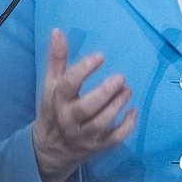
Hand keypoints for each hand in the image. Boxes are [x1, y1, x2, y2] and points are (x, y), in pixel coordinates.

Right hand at [32, 29, 136, 181]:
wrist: (49, 150)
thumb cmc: (53, 110)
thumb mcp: (50, 86)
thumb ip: (56, 60)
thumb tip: (57, 32)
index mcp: (57, 101)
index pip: (68, 85)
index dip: (84, 70)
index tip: (100, 57)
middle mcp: (69, 119)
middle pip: (86, 108)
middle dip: (104, 93)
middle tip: (121, 78)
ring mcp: (83, 135)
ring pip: (100, 123)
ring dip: (116, 107)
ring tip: (128, 90)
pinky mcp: (96, 146)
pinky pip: (112, 140)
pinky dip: (125, 127)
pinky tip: (133, 112)